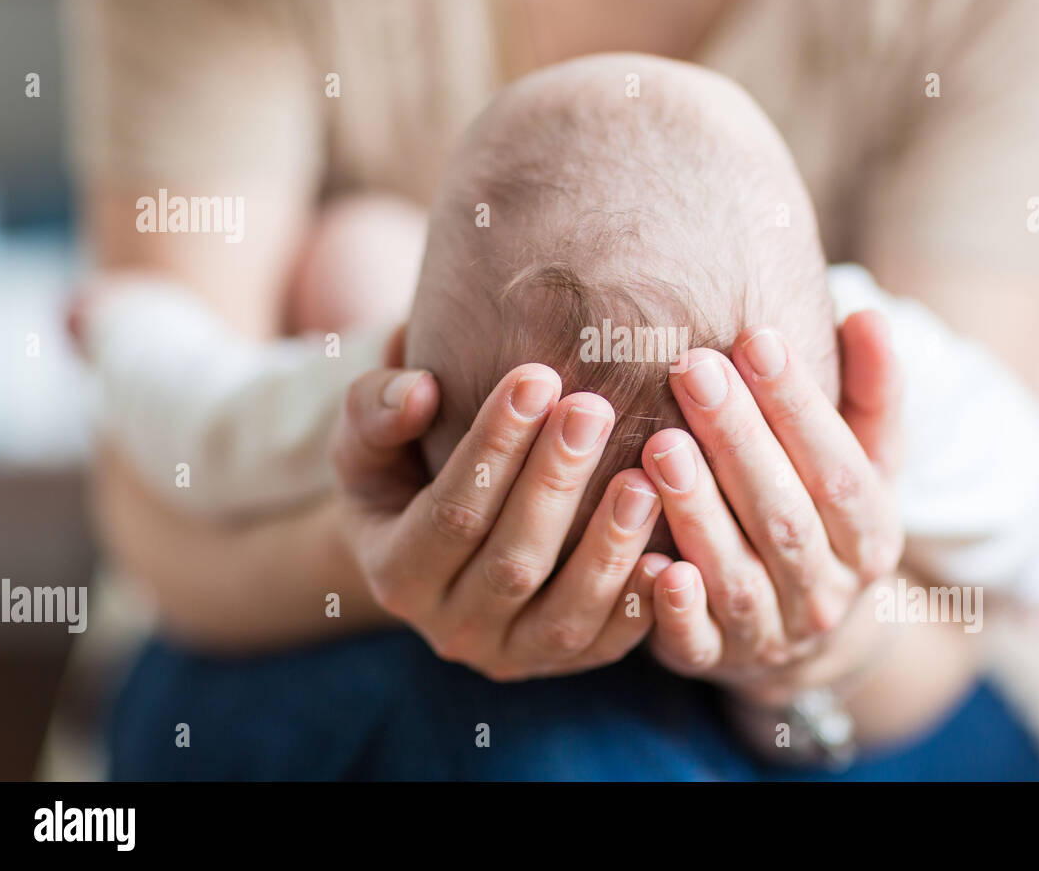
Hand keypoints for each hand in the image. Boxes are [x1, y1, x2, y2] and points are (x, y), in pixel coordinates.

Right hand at [330, 329, 666, 680]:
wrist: (431, 541)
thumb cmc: (402, 469)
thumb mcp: (366, 441)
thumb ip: (374, 411)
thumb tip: (420, 390)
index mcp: (396, 575)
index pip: (450, 513)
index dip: (493, 448)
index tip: (537, 376)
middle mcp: (451, 630)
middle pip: (511, 563)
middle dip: (555, 484)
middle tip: (594, 409)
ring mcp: (512, 655)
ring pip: (565, 615)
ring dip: (607, 548)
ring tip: (643, 478)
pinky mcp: (564, 663)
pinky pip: (607, 644)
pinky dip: (640, 607)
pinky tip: (672, 555)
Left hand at [640, 312, 904, 706]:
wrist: (804, 635)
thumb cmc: (823, 517)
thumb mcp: (863, 462)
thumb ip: (868, 393)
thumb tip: (868, 314)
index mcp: (870, 534)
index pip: (840, 467)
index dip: (799, 405)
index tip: (756, 338)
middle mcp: (827, 590)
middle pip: (786, 516)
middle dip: (739, 441)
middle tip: (692, 371)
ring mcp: (769, 632)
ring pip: (737, 575)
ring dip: (698, 512)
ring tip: (659, 446)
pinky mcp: (711, 660)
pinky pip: (693, 640)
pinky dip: (671, 608)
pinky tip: (646, 559)